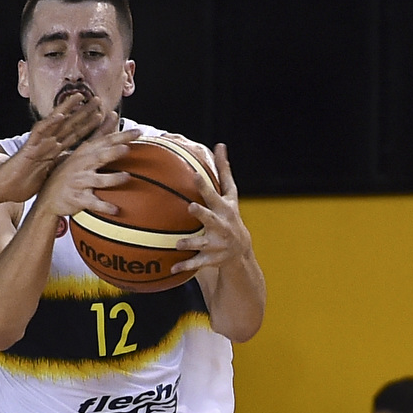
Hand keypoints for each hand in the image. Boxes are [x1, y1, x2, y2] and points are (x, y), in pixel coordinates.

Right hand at [0, 96, 109, 204]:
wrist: (2, 189)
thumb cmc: (21, 186)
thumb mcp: (47, 176)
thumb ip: (58, 169)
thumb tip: (73, 171)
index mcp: (52, 152)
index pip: (74, 136)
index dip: (88, 126)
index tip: (102, 116)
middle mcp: (47, 145)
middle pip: (68, 125)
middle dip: (83, 112)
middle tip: (98, 100)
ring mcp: (38, 144)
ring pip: (55, 123)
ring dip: (68, 109)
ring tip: (80, 96)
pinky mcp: (28, 149)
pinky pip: (39, 133)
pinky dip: (49, 124)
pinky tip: (59, 115)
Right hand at [33, 127, 138, 219]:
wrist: (48, 197)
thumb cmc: (69, 171)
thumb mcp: (81, 150)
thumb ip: (100, 133)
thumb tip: (113, 114)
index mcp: (85, 152)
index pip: (105, 141)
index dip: (122, 136)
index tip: (139, 132)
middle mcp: (82, 166)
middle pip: (100, 157)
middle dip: (113, 152)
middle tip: (127, 148)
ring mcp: (80, 182)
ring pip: (98, 180)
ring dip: (112, 179)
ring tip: (126, 177)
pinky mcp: (78, 199)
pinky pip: (93, 203)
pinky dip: (104, 207)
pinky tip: (117, 210)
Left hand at [171, 143, 252, 275]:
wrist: (240, 250)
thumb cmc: (230, 214)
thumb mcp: (229, 195)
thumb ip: (223, 171)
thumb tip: (220, 144)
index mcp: (225, 208)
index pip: (216, 193)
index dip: (206, 185)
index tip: (195, 175)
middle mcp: (223, 224)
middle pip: (211, 218)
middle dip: (202, 213)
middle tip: (191, 207)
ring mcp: (218, 243)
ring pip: (202, 243)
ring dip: (191, 243)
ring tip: (178, 244)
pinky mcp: (213, 258)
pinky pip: (197, 263)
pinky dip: (185, 266)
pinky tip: (172, 268)